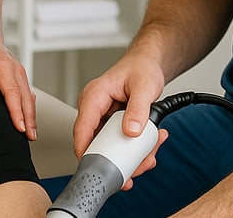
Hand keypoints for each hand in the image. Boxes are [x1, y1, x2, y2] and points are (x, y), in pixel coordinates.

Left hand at [0, 25, 37, 140]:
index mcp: (3, 65)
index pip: (12, 92)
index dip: (16, 111)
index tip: (19, 127)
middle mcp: (15, 69)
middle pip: (25, 97)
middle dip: (29, 118)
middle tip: (30, 137)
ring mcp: (19, 72)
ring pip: (28, 96)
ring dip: (32, 115)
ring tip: (31, 134)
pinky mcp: (18, 76)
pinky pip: (27, 93)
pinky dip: (30, 107)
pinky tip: (29, 119)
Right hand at [74, 49, 167, 189]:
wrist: (147, 64)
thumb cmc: (141, 68)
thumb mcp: (144, 86)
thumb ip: (138, 109)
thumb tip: (131, 131)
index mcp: (94, 96)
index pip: (82, 129)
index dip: (85, 151)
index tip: (95, 169)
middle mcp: (93, 108)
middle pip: (97, 144)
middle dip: (119, 158)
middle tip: (140, 163)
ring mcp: (101, 117)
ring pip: (109, 146)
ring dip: (130, 155)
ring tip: (151, 150)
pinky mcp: (110, 123)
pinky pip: (118, 142)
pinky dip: (134, 147)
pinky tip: (150, 144)